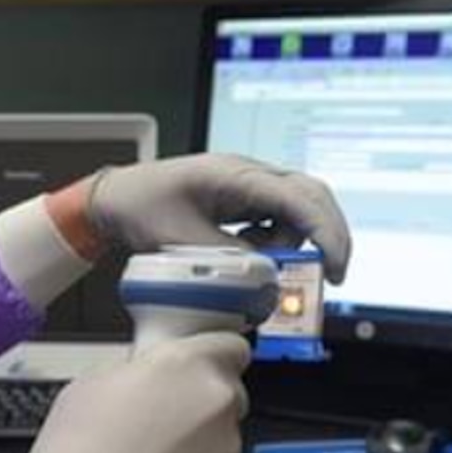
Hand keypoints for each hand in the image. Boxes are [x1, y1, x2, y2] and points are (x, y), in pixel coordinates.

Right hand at [0, 333, 253, 452]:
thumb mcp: (91, 385)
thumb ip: (138, 371)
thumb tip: (147, 376)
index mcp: (187, 366)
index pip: (229, 345)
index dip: (209, 355)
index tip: (193, 365)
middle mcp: (217, 406)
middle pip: (226, 392)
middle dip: (197, 401)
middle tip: (157, 416)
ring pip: (219, 437)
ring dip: (194, 443)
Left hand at [52, 154, 353, 283]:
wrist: (117, 197)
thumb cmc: (142, 206)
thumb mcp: (183, 241)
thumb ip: (229, 260)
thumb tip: (268, 277)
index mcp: (236, 175)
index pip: (298, 198)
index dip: (325, 232)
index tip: (334, 266)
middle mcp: (249, 175)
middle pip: (312, 196)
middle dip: (328, 235)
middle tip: (329, 274)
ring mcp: (249, 186)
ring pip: (297, 211)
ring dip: (293, 242)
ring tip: (260, 262)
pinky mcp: (244, 201)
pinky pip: (277, 220)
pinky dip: (276, 242)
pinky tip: (250, 253)